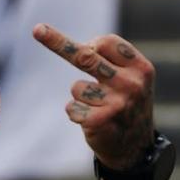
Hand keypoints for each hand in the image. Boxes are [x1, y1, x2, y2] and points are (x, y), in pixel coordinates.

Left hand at [33, 25, 155, 169]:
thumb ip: (110, 61)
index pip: (107, 43)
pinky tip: (93, 122)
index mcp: (141, 68)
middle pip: (85, 56)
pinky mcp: (100, 121)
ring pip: (76, 87)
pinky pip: (71, 107)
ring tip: (98, 108)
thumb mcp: (131, 79)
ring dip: (81, 97)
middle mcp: (132, 84)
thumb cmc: (126, 104)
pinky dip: (76, 114)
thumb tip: (80, 48)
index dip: (91, 44)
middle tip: (37, 30)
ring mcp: (117, 103)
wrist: (136, 148)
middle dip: (58, 42)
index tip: (73, 40)